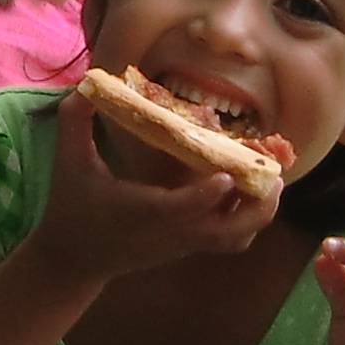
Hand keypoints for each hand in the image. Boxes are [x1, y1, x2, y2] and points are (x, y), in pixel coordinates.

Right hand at [24, 83, 273, 280]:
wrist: (74, 258)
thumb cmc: (72, 206)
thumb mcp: (68, 161)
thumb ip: (74, 123)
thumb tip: (86, 86)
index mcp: (141, 211)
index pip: (180, 209)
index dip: (205, 195)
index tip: (226, 174)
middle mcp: (168, 232)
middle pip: (224, 234)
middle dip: (257, 210)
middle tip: (277, 178)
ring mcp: (181, 244)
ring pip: (232, 241)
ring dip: (258, 215)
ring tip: (273, 183)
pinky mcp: (186, 247)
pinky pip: (226, 240)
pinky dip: (245, 220)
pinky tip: (248, 191)